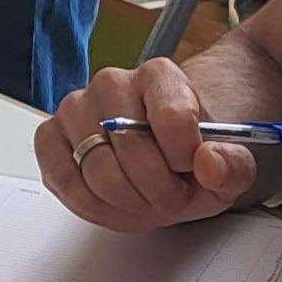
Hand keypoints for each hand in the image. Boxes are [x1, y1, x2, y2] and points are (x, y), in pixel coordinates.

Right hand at [37, 56, 256, 232]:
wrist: (163, 158)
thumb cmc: (191, 157)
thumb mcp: (230, 165)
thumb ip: (232, 165)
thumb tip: (208, 164)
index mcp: (159, 76)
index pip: (172, 118)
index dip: (187, 159)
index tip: (194, 170)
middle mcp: (112, 82)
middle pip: (132, 149)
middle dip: (158, 190)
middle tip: (171, 197)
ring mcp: (75, 107)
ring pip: (97, 170)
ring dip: (127, 201)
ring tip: (142, 200)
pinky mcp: (50, 136)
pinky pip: (62, 178)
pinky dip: (90, 204)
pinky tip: (112, 204)